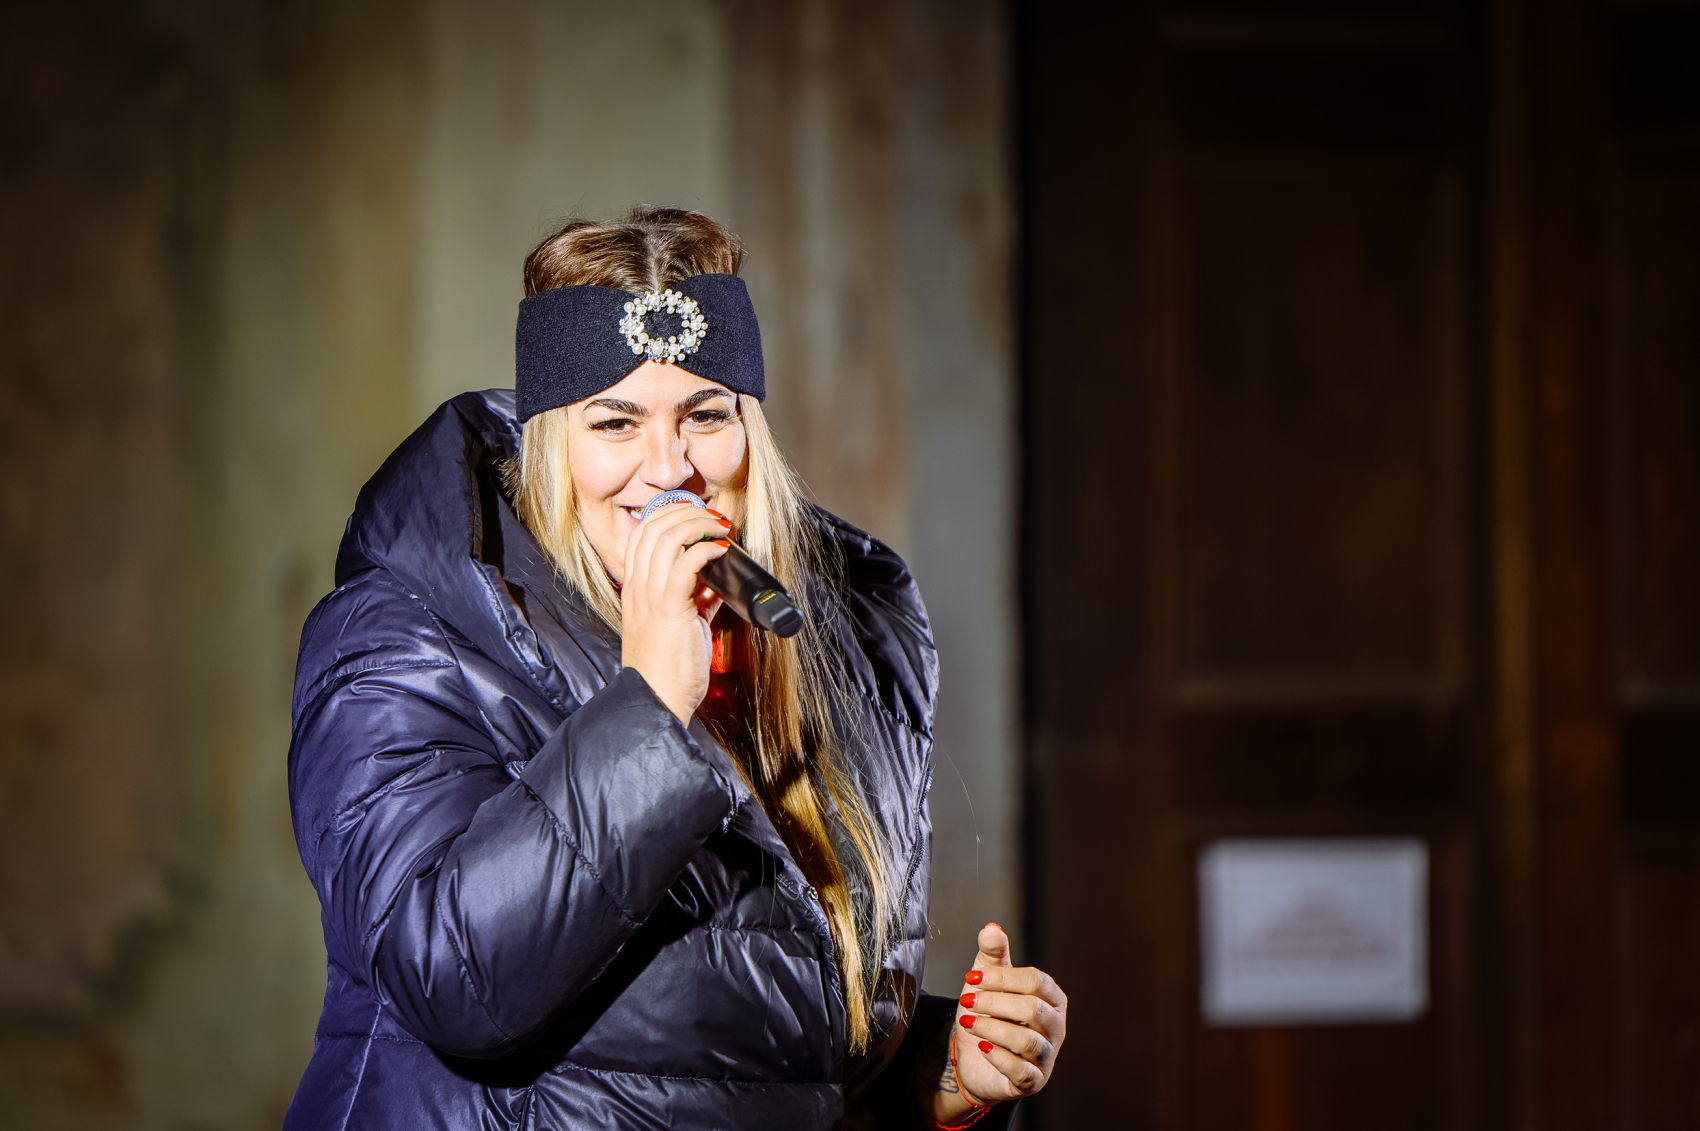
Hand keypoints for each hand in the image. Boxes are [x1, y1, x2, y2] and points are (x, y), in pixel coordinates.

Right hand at [618, 501, 729, 723]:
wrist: (656, 700)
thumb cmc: (667, 670)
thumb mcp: (680, 625)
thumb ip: (694, 600)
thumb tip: (714, 582)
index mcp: (635, 590)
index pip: (642, 535)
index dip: (667, 516)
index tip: (694, 515)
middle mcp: (637, 588)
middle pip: (652, 528)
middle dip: (684, 512)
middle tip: (711, 515)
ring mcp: (650, 596)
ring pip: (667, 537)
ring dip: (698, 524)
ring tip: (720, 526)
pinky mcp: (669, 606)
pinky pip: (686, 562)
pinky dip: (706, 549)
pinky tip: (721, 550)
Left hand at [918, 923, 1066, 1122]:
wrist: (974, 1060)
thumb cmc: (988, 1016)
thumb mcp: (986, 982)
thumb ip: (992, 954)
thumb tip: (992, 927)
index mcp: (1051, 998)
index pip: (1036, 981)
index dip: (1003, 978)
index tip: (972, 978)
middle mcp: (1055, 1027)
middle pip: (1033, 1009)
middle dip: (995, 1003)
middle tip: (967, 1000)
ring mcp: (1046, 1056)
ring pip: (1028, 1041)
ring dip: (993, 1029)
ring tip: (968, 1022)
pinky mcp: (1032, 1081)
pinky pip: (1021, 1071)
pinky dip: (999, 1058)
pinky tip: (982, 1048)